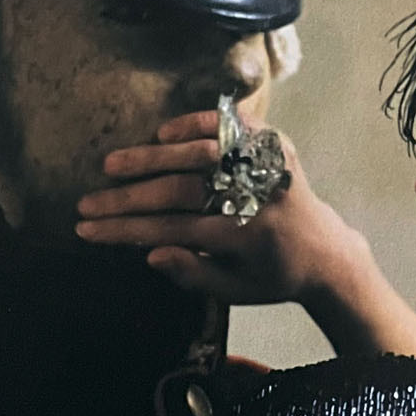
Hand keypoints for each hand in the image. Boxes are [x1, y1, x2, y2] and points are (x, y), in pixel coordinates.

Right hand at [79, 110, 366, 307]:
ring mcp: (268, 166)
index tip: (88, 229)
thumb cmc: (272, 276)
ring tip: (111, 165)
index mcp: (247, 238)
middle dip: (127, 197)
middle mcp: (258, 197)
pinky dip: (196, 124)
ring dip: (151, 157)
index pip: (173, 230)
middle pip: (180, 191)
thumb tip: (148, 252)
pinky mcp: (275, 145)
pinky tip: (161, 133)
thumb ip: (193, 274)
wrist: (326, 252)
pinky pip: (231, 125)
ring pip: (200, 154)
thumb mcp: (235, 291)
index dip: (126, 229)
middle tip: (88, 202)